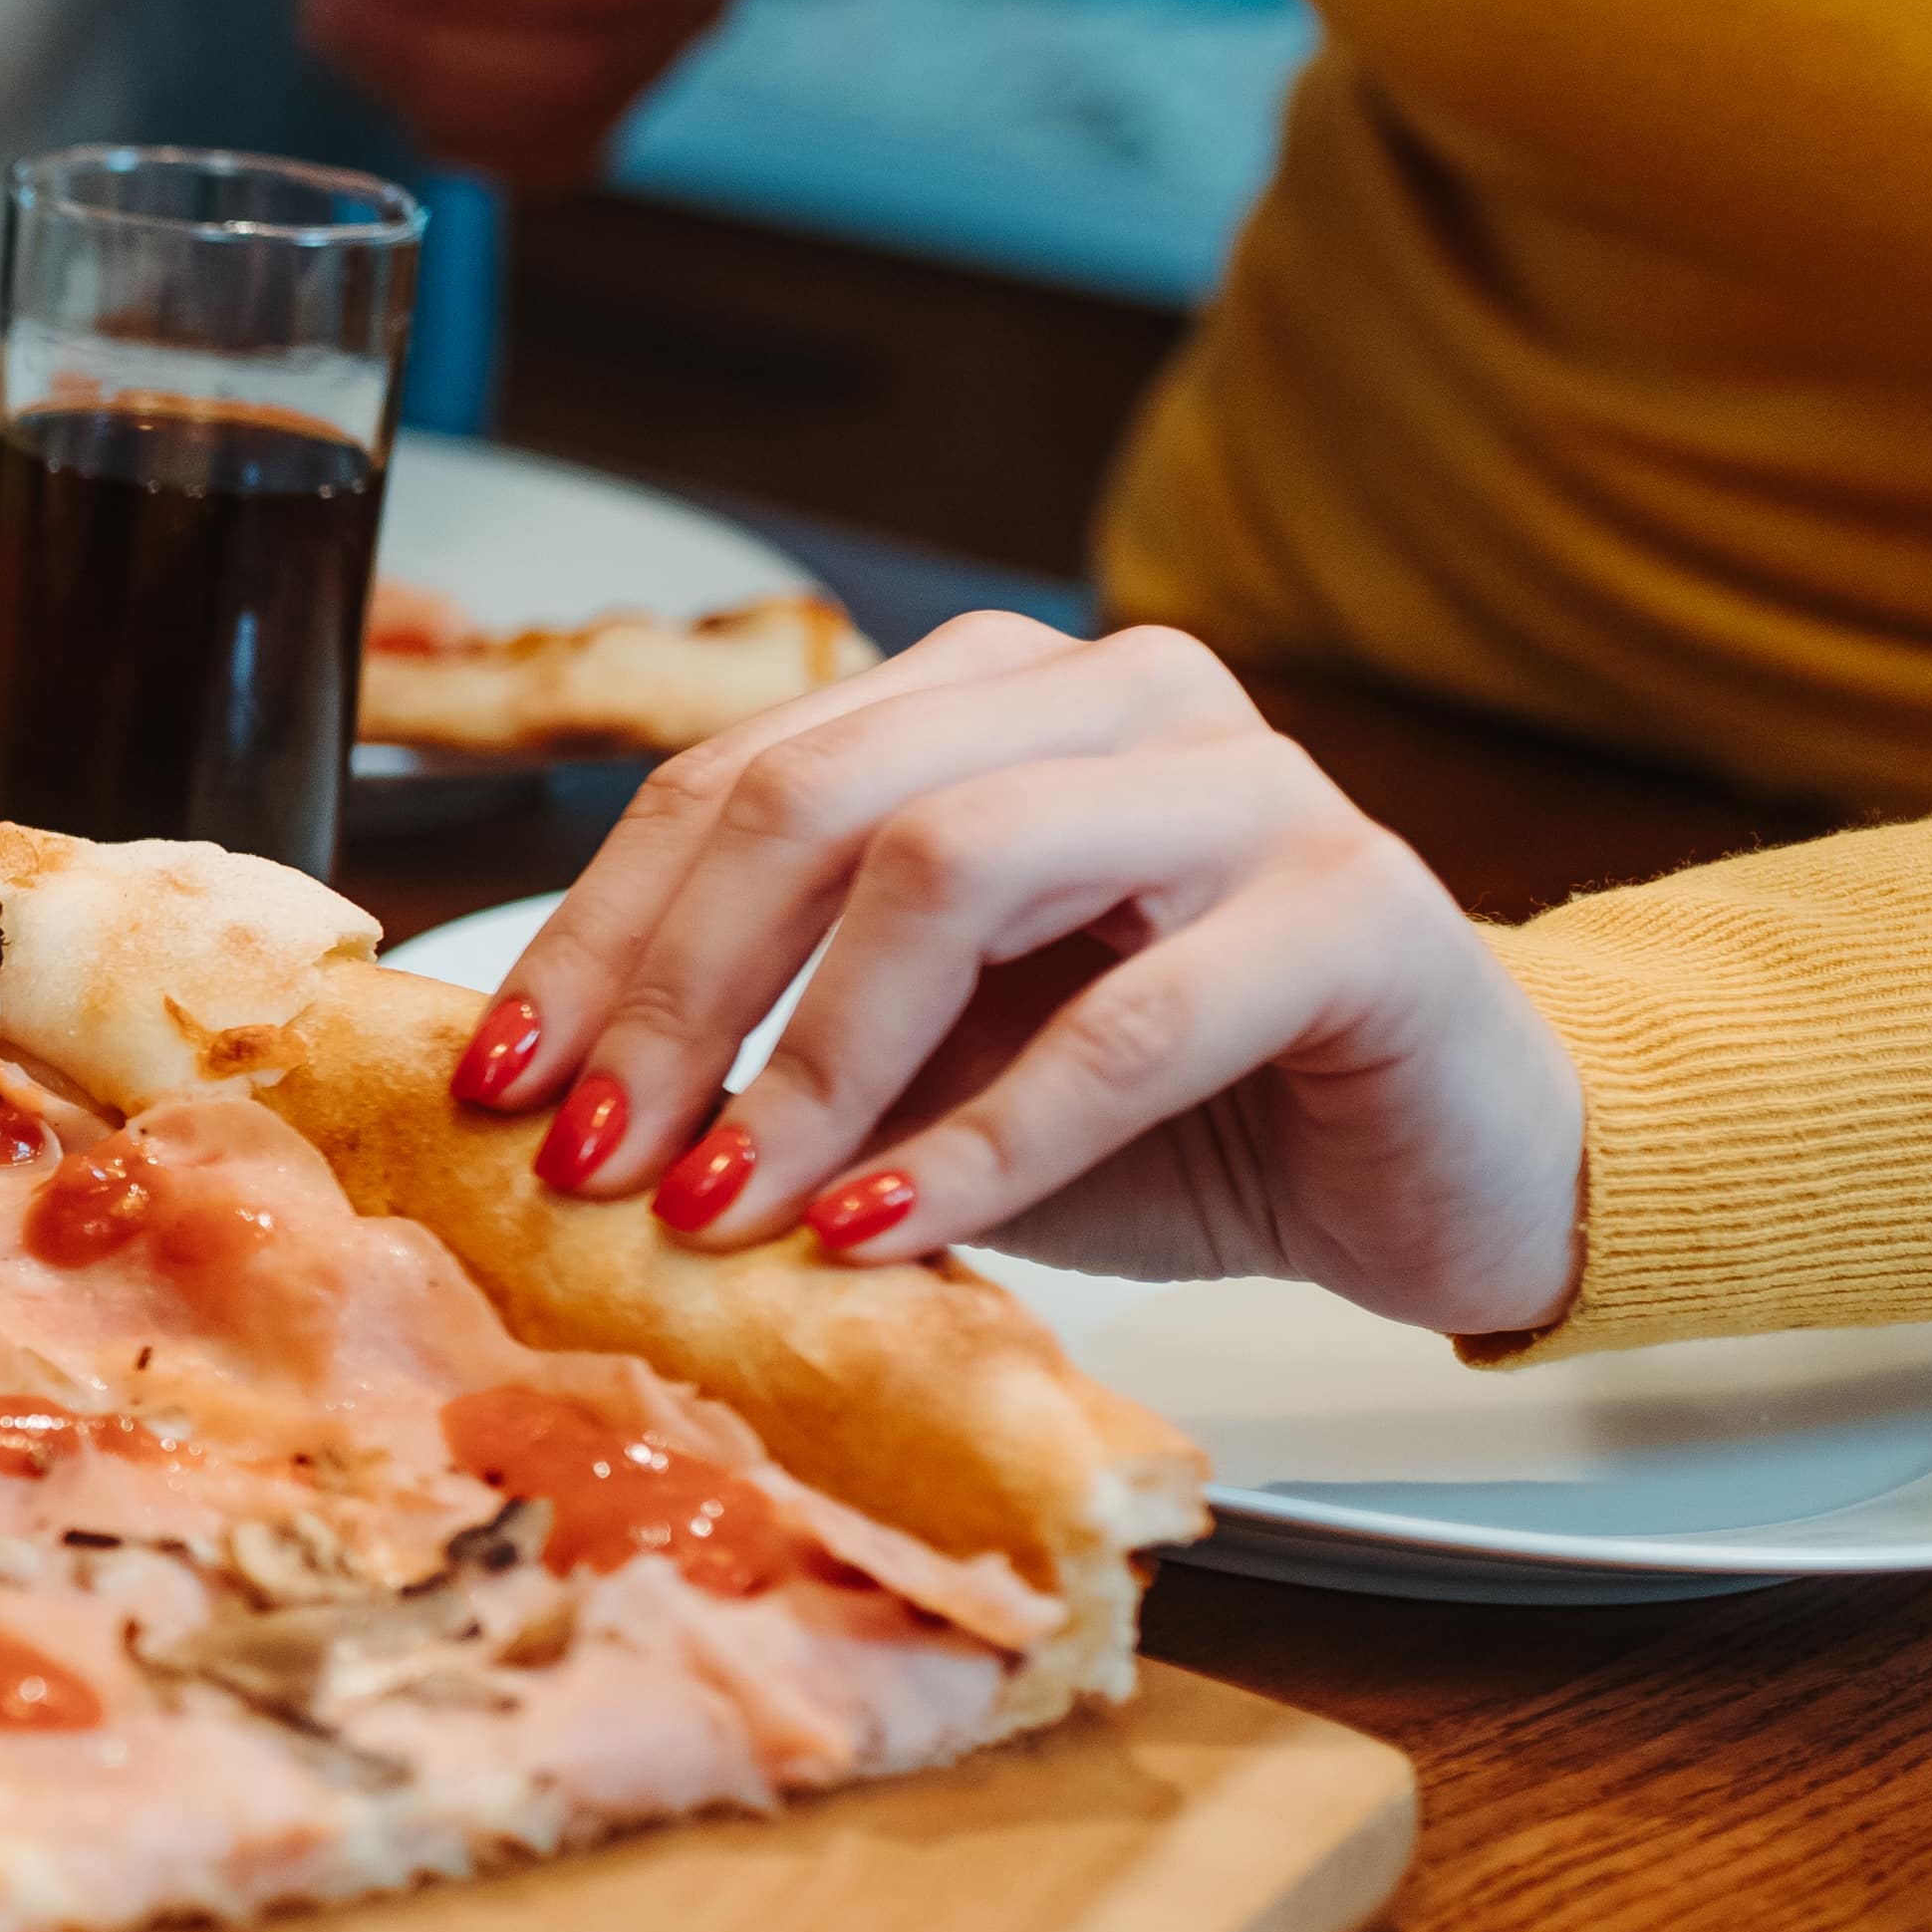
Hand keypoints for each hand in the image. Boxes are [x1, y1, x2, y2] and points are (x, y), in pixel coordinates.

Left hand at [448, 616, 1588, 1338]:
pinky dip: (987, 1139)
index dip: (596, 935)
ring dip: (814, 1061)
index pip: (735, 783)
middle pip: (820, 798)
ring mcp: (1245, 783)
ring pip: (959, 865)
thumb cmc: (1176, 1114)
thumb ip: (781, 1055)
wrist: (1437, 1168)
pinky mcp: (1360, 908)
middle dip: (673, 991)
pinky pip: (1135, 1017)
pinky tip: (887, 1232)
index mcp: (985, 702)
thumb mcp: (933, 1079)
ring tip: (726, 1208)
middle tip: (591, 1159)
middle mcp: (1111, 699)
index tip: (494, 1083)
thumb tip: (555, 1122)